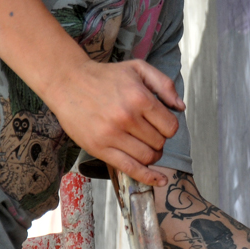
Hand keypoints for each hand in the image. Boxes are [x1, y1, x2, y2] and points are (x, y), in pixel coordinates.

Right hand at [44, 57, 184, 186]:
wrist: (68, 82)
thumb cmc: (105, 76)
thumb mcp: (138, 68)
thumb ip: (164, 84)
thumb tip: (181, 107)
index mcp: (139, 98)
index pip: (170, 126)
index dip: (169, 127)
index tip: (160, 124)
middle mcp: (127, 117)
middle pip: (159, 142)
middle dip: (159, 140)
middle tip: (148, 132)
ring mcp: (112, 135)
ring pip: (148, 156)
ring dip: (152, 155)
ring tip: (145, 146)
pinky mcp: (99, 148)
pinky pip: (130, 168)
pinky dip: (147, 177)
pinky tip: (159, 180)